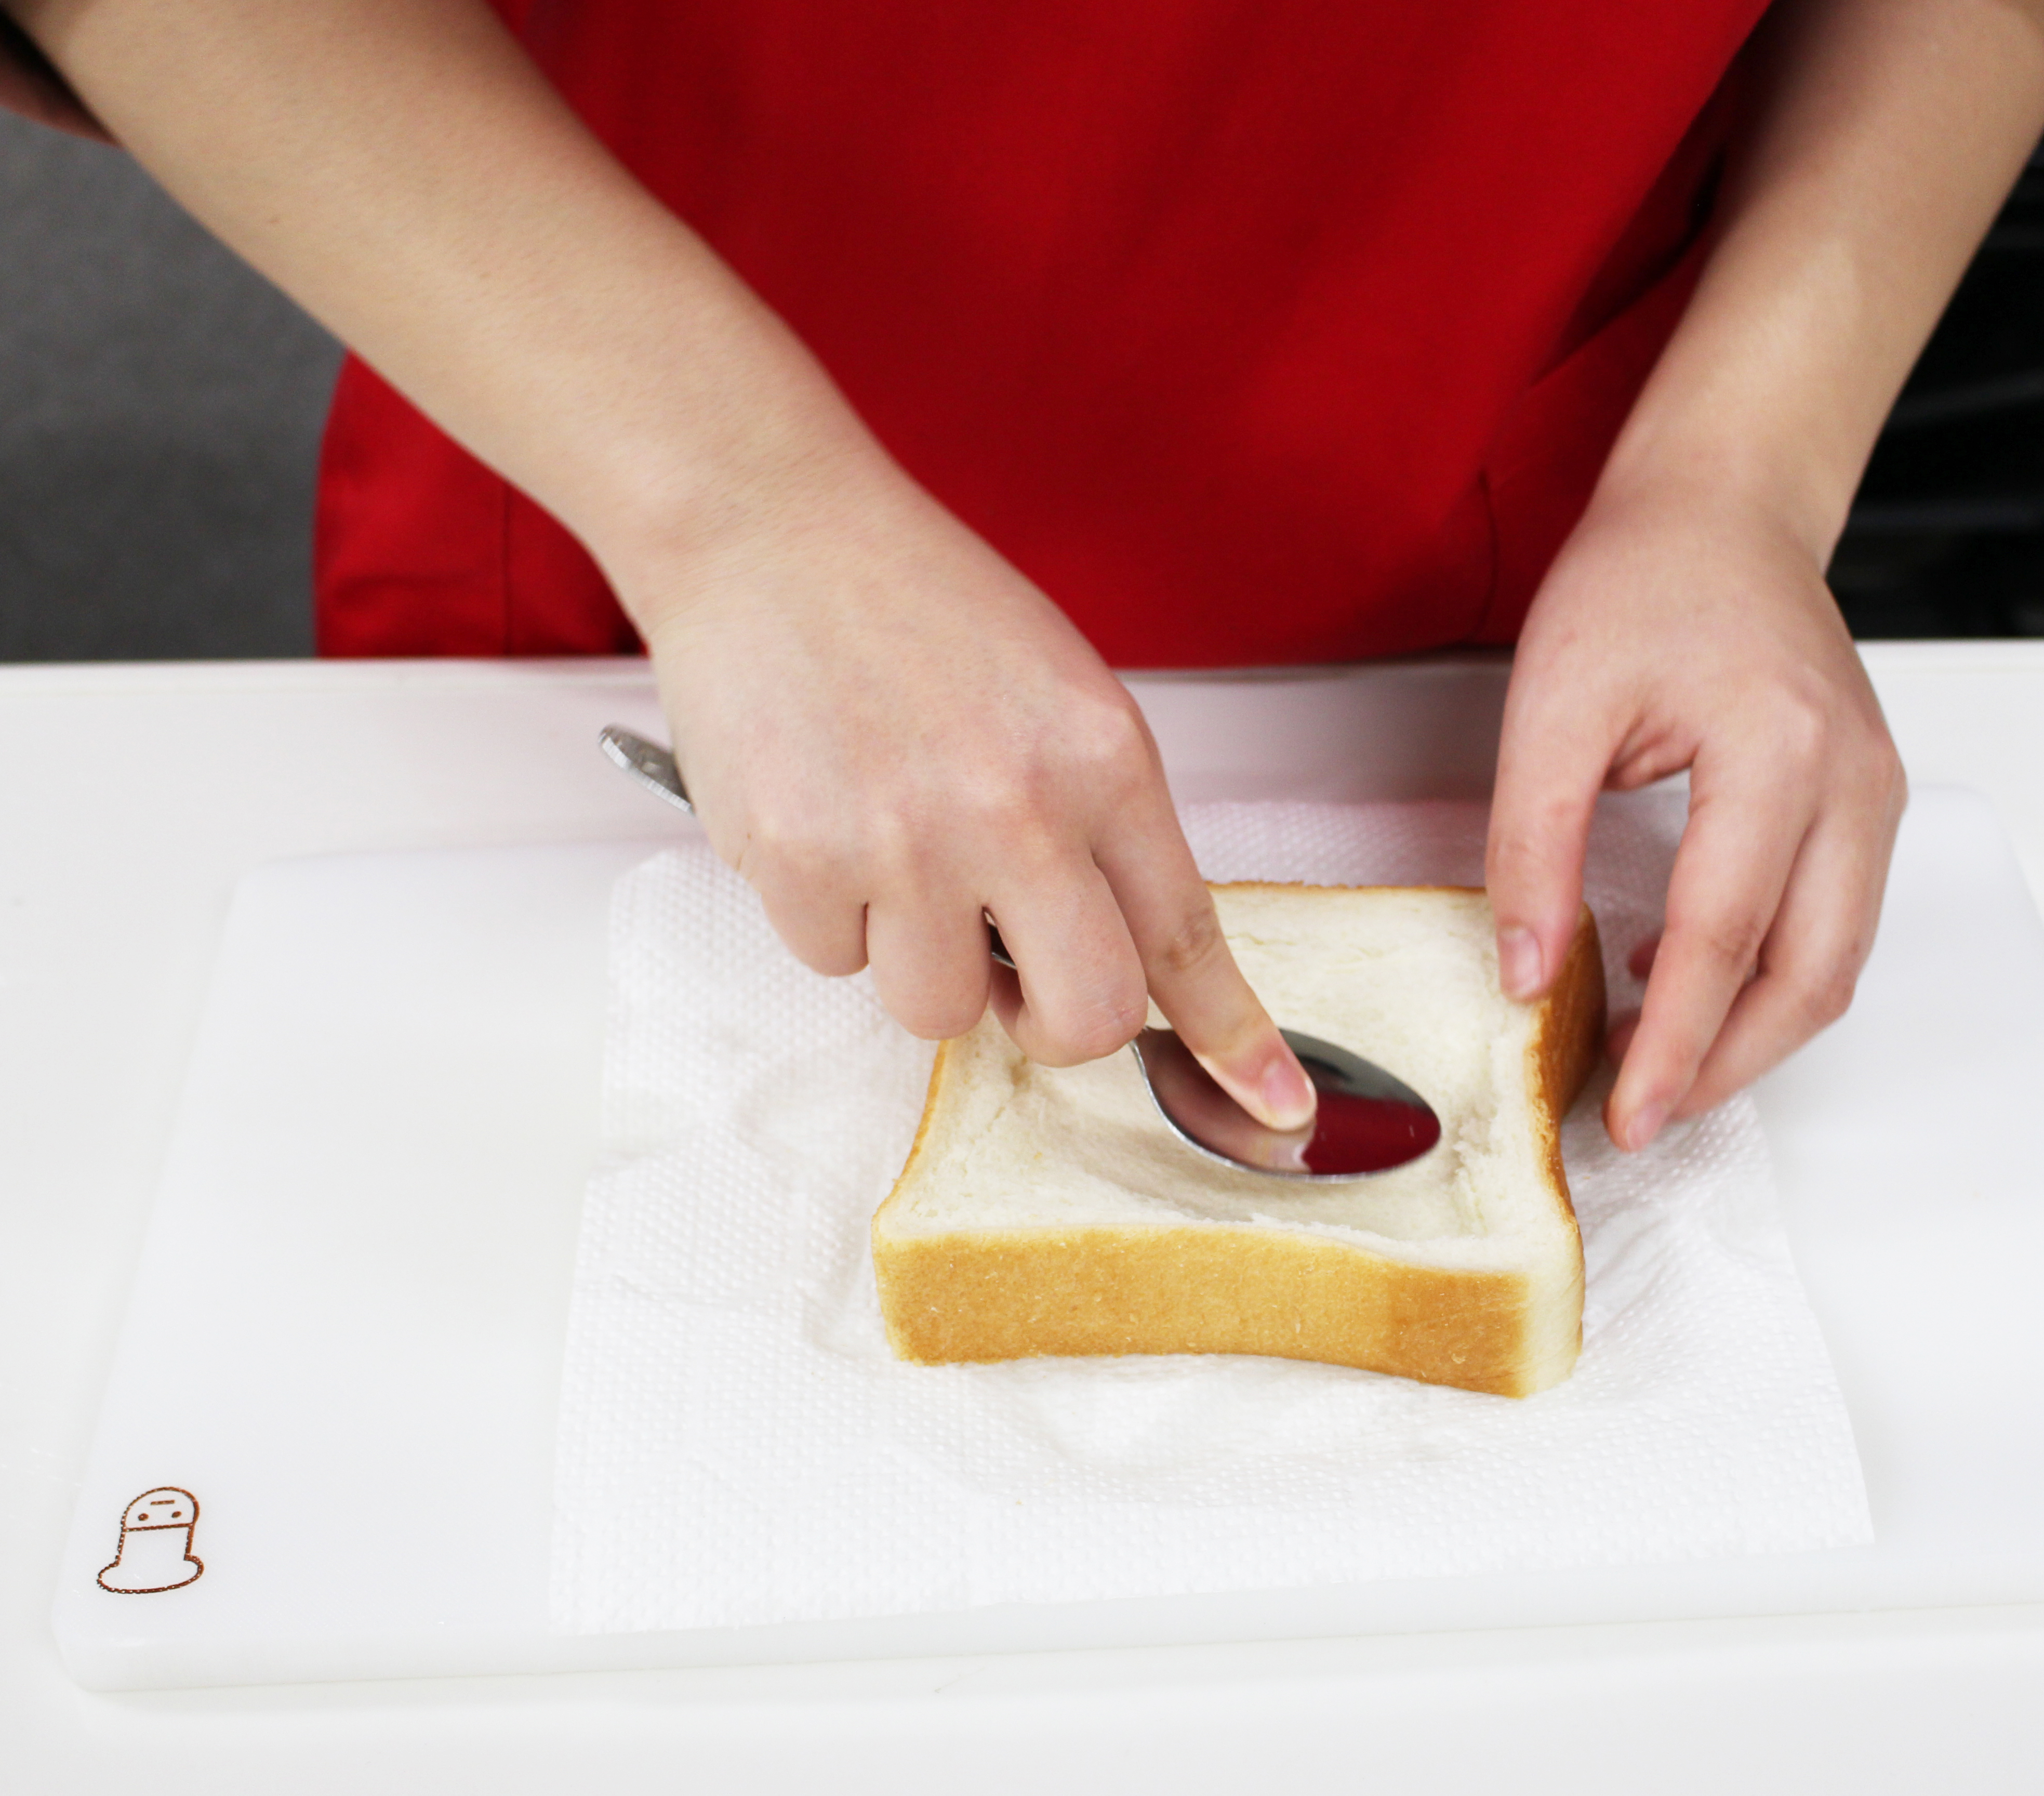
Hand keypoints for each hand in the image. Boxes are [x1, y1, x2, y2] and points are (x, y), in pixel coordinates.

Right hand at [636, 457, 1314, 1129]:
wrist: (770, 529)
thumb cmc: (918, 607)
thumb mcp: (1059, 694)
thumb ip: (1101, 823)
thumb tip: (1122, 956)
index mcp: (1103, 758)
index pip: (1185, 934)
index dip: (1233, 1033)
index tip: (1273, 1106)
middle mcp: (1018, 810)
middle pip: (1085, 1019)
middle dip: (1049, 1025)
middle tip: (1012, 974)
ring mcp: (904, 843)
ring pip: (937, 1009)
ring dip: (916, 955)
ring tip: (889, 846)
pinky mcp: (799, 861)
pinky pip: (832, 963)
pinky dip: (826, 911)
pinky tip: (819, 813)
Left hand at [1485, 472, 1906, 1149]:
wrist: (1723, 506)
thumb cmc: (1645, 576)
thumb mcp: (1552, 701)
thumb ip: (1533, 842)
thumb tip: (1528, 973)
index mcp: (1777, 748)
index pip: (1725, 939)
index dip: (1674, 1042)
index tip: (1622, 1112)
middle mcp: (1852, 779)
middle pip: (1811, 975)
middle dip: (1728, 1065)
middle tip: (1641, 1114)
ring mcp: (1874, 791)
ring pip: (1836, 963)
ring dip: (1754, 1033)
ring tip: (1658, 1064)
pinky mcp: (1867, 798)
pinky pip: (1834, 919)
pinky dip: (1770, 974)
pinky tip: (1684, 979)